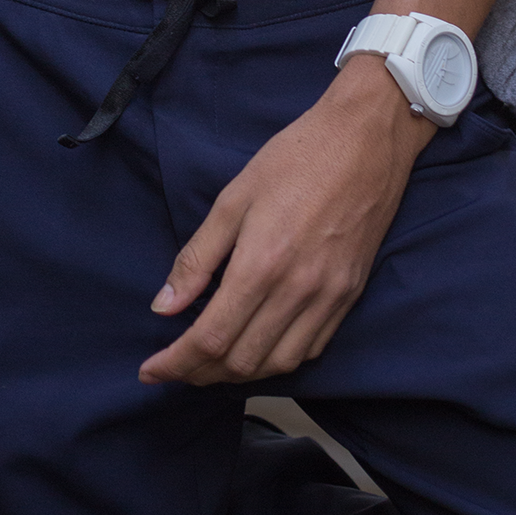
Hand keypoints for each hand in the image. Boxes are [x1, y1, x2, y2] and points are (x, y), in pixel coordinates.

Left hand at [139, 57, 432, 386]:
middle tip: (175, 365)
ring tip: (211, 364)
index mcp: (261, 264)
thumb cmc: (295, 158)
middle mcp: (297, 291)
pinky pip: (311, 349)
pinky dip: (279, 360)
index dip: (175, 363)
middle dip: (200, 373)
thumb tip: (164, 306)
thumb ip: (197, 257)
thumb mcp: (234, 197)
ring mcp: (329, 298)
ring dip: (239, 374)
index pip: (211, 339)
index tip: (150, 371)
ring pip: (278, 364)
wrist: (365, 140)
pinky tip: (260, 347)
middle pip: (242, 361)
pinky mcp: (350, 296)